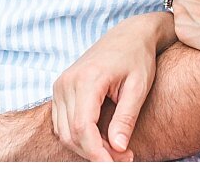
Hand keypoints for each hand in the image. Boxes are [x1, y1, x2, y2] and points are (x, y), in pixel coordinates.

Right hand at [52, 13, 171, 160]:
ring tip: (115, 150)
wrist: (128, 35)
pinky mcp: (61, 89)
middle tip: (124, 158)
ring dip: (87, 148)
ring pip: (64, 132)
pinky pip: (62, 123)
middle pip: (72, 133)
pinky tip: (101, 139)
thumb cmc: (136, 57)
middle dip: (95, 153)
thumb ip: (126, 118)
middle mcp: (67, 82)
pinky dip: (79, 137)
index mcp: (87, 79)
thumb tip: (119, 149)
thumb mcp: (138, 87)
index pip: (83, 127)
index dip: (97, 153)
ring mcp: (61, 85)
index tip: (115, 166)